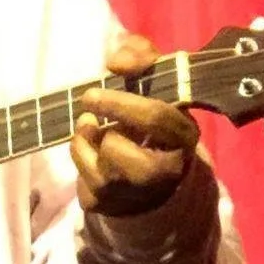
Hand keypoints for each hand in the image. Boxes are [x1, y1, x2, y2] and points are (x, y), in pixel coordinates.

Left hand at [71, 33, 206, 217]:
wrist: (154, 179)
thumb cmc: (153, 121)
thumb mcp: (158, 84)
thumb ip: (143, 57)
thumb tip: (116, 59)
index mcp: (183, 137)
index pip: (154, 117)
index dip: (121, 101)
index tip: (95, 89)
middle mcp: (164, 171)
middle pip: (117, 145)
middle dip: (99, 123)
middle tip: (88, 104)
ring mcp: (135, 193)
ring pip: (96, 162)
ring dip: (89, 139)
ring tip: (97, 131)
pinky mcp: (108, 205)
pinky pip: (81, 178)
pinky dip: (82, 157)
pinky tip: (94, 153)